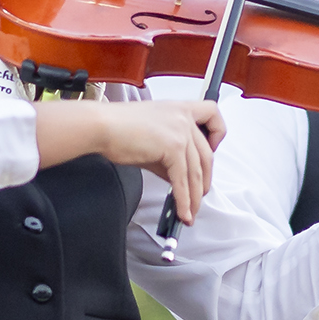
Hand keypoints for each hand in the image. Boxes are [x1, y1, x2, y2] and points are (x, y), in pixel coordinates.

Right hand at [99, 100, 224, 225]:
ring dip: (194, 197)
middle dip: (204, 180)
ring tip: (190, 212)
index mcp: (180, 108)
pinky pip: (182, 180)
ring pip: (197, 172)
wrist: (102, 126)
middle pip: (207, 155)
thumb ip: (169, 154)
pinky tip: (182, 211)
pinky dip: (183, 200)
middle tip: (198, 195)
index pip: (212, 114)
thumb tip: (177, 177)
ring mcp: (180, 131)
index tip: (212, 148)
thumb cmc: (118, 127)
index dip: (217, 134)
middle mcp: (184, 117)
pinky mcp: (172, 148)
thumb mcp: (153, 137)